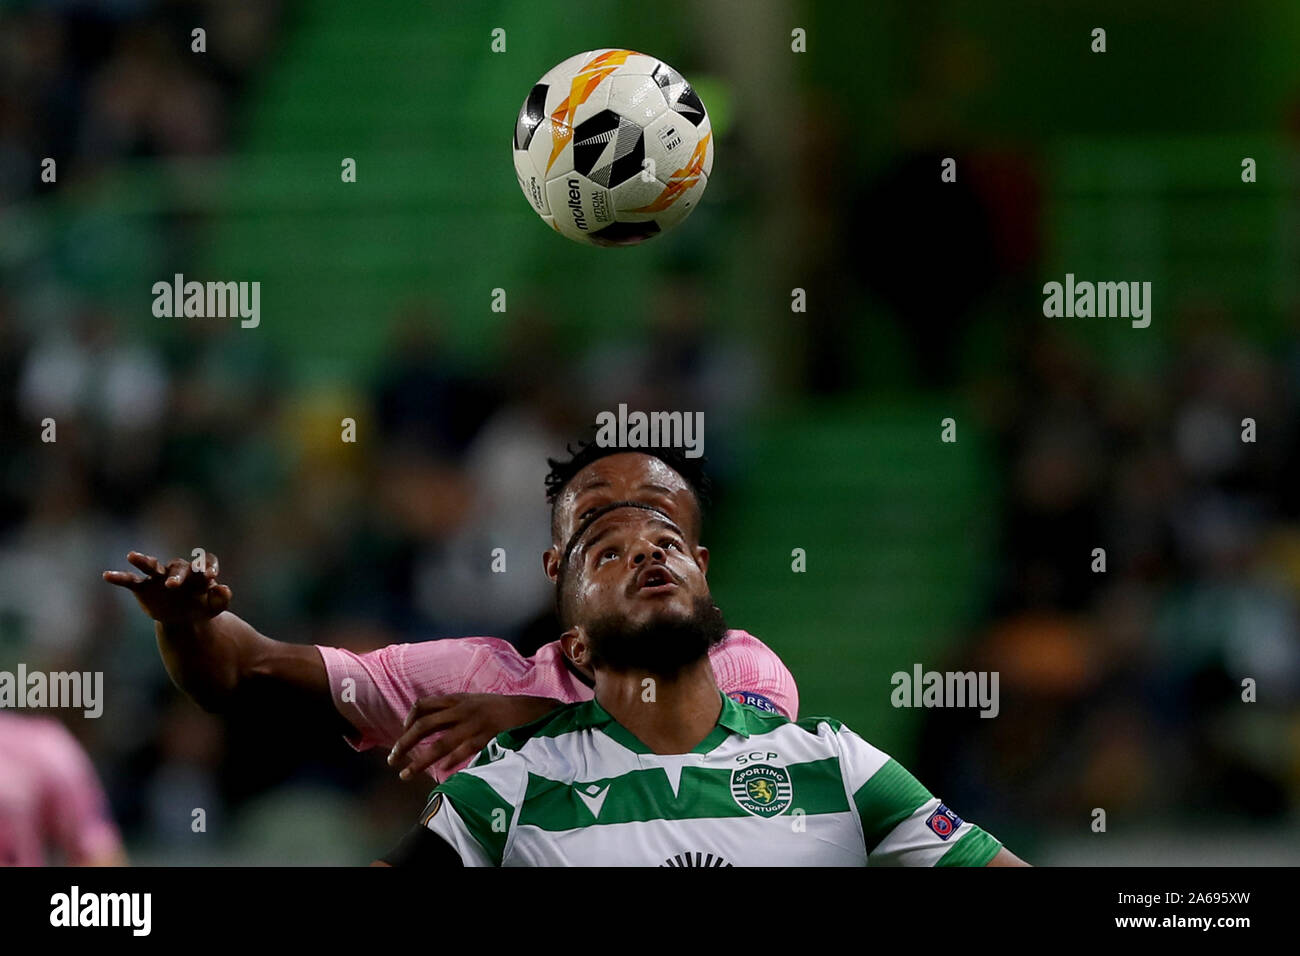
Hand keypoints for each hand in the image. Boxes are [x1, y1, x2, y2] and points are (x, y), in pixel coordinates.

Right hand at [102, 551, 230, 624]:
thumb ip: (221, 599)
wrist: (184, 620)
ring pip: (151, 565)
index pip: (204, 563)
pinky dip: (119, 577)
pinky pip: (130, 580)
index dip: (206, 567)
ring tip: (131, 556)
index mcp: (198, 573)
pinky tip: (107, 575)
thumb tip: (223, 588)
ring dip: (142, 561)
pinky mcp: (143, 587)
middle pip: (178, 568)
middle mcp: (178, 571)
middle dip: (176, 576)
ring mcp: (159, 578)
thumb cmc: (201, 608)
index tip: (209, 577)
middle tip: (172, 585)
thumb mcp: (214, 607)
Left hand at [388, 694, 562, 780]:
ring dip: (419, 761)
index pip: (423, 705)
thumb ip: (455, 709)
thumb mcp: (475, 701)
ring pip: (439, 744)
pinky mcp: (485, 737)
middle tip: (392, 759)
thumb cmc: (501, 709)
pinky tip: (439, 773)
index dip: (408, 720)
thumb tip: (433, 723)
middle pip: (424, 726)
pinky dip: (449, 762)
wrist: (530, 710)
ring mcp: (473, 724)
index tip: (402, 734)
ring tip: (405, 774)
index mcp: (458, 699)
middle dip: (404, 744)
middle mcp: (462, 710)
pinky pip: (462, 751)